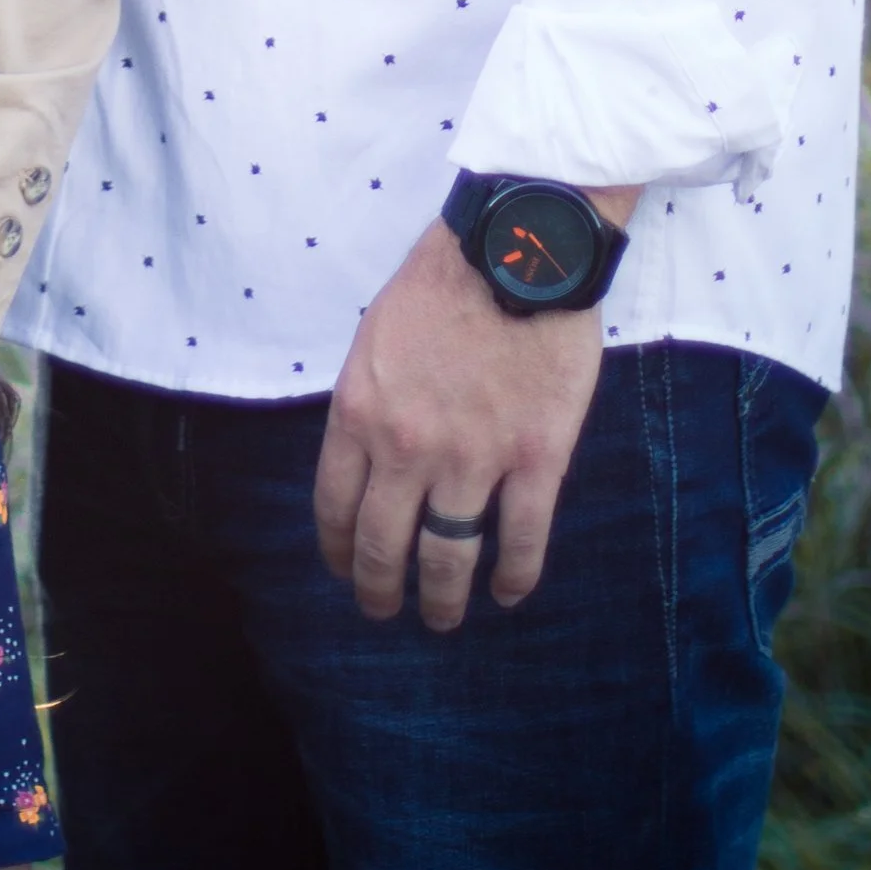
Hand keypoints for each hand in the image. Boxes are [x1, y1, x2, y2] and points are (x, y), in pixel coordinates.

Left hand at [314, 210, 613, 628]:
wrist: (519, 251)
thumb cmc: (443, 281)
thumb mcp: (376, 335)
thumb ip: (369, 399)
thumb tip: (367, 450)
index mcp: (361, 411)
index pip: (335, 504)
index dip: (338, 549)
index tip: (344, 571)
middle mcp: (407, 447)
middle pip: (384, 544)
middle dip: (379, 589)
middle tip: (383, 611)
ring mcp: (473, 459)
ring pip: (448, 557)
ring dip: (442, 598)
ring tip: (442, 618)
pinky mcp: (535, 461)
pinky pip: (522, 542)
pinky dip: (515, 578)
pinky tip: (508, 593)